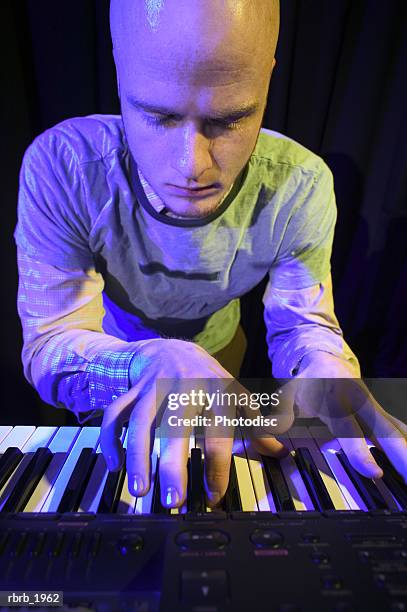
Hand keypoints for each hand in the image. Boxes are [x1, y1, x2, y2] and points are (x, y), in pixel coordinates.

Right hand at [100, 338, 286, 507]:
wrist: (172, 348)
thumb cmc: (208, 378)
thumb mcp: (235, 395)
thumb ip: (257, 424)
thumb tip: (281, 452)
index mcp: (217, 390)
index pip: (219, 431)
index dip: (218, 466)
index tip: (213, 496)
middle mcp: (185, 387)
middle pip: (177, 426)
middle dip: (173, 464)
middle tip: (174, 502)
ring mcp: (155, 388)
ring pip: (141, 421)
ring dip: (137, 455)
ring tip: (139, 489)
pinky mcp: (132, 390)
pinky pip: (114, 413)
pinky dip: (111, 438)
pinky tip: (114, 465)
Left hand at [293, 351, 406, 482]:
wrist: (322, 357)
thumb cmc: (305, 382)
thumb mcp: (287, 395)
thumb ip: (280, 414)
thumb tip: (270, 431)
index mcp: (334, 397)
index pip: (349, 429)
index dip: (360, 452)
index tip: (375, 473)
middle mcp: (359, 400)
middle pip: (384, 430)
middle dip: (401, 454)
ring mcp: (373, 405)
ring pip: (395, 429)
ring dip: (406, 451)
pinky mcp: (380, 411)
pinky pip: (397, 427)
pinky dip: (406, 440)